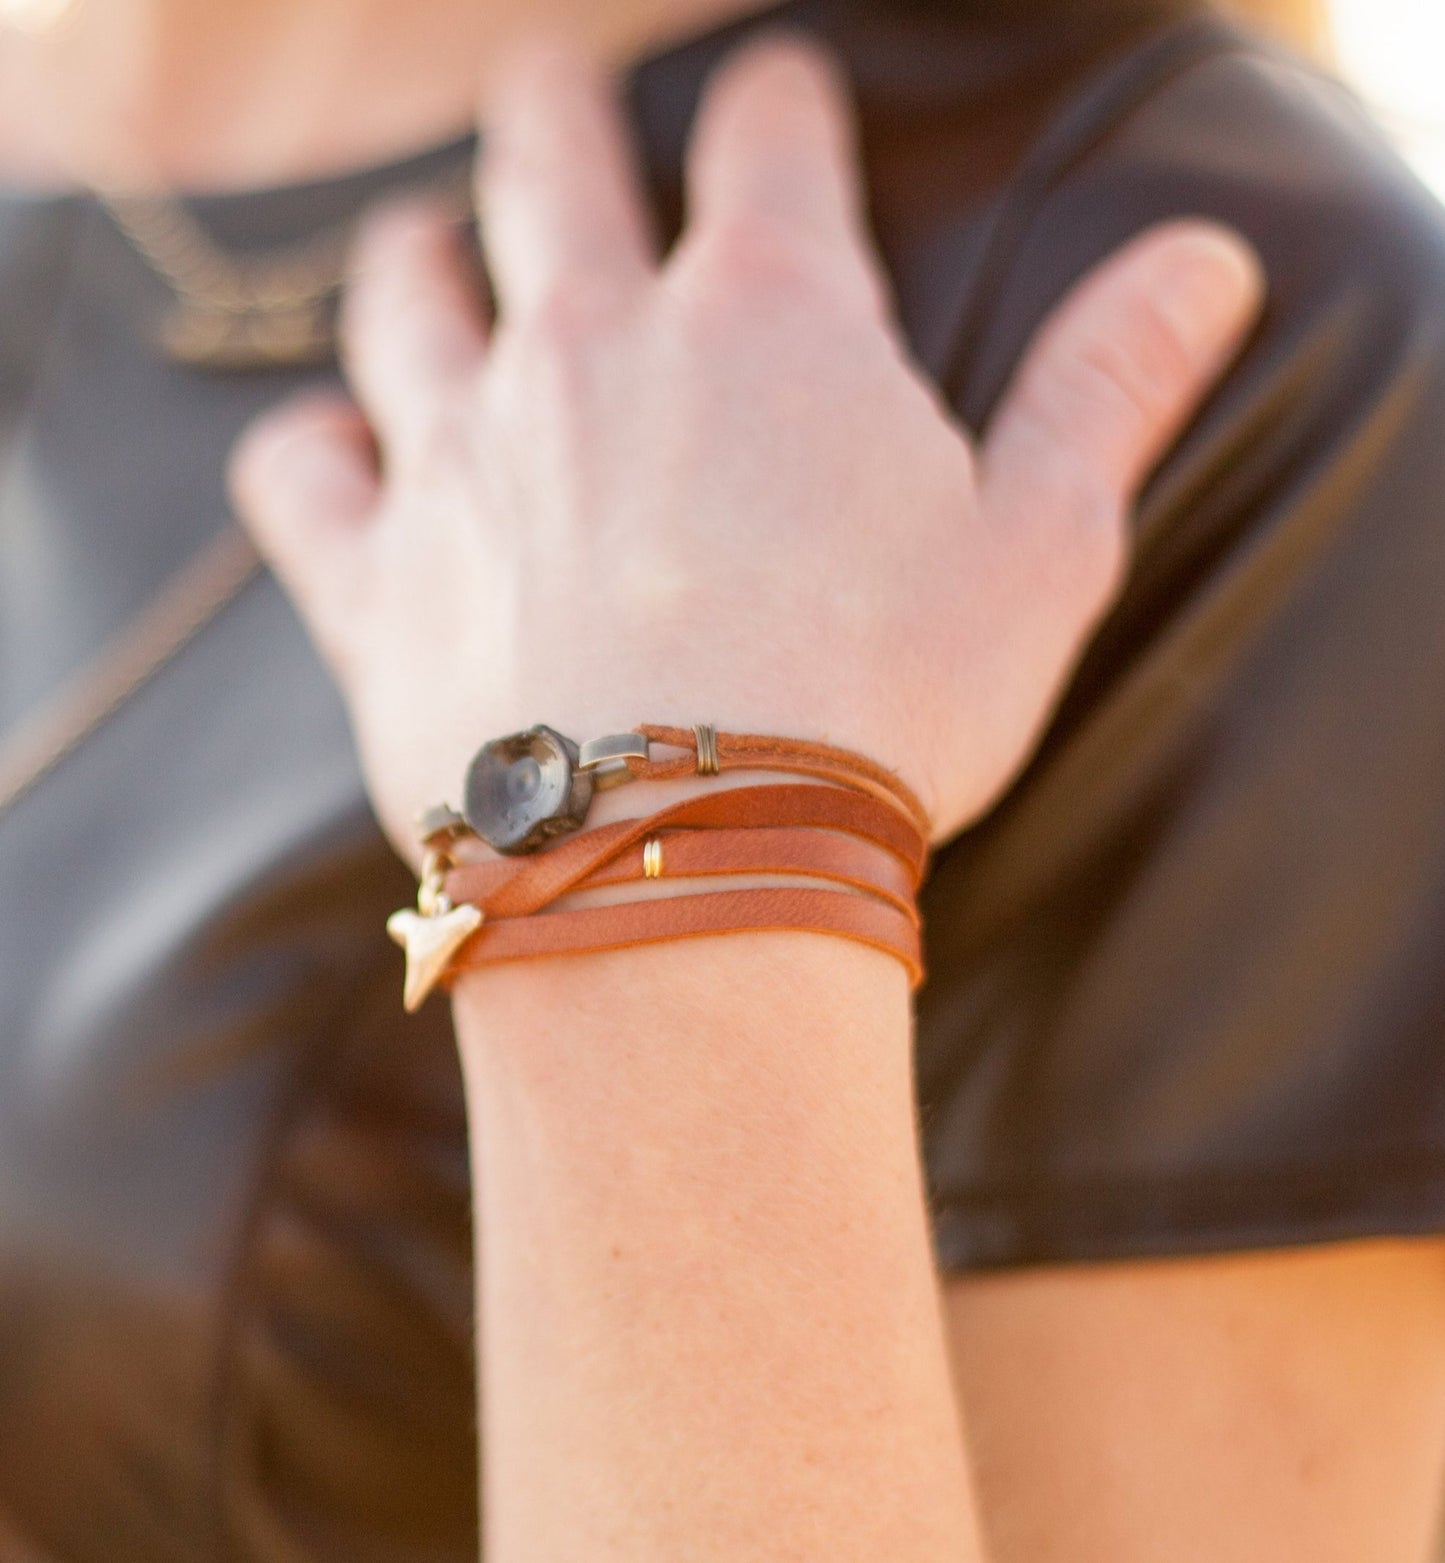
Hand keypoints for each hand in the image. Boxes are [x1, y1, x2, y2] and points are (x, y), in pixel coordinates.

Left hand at [230, 31, 1262, 861]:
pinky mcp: (375, 576)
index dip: (781, 107)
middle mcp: (593, 345)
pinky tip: (338, 456)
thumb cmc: (882, 712)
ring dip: (423, 261)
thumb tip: (1210, 258)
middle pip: (551, 158)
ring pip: (402, 290)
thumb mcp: (1042, 552)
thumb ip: (1108, 388)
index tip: (785, 112)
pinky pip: (297, 469)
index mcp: (769, 319)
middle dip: (563, 122)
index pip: (770, 135)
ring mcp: (463, 452)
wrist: (691, 869)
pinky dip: (312, 450)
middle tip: (565, 117)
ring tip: (439, 262)